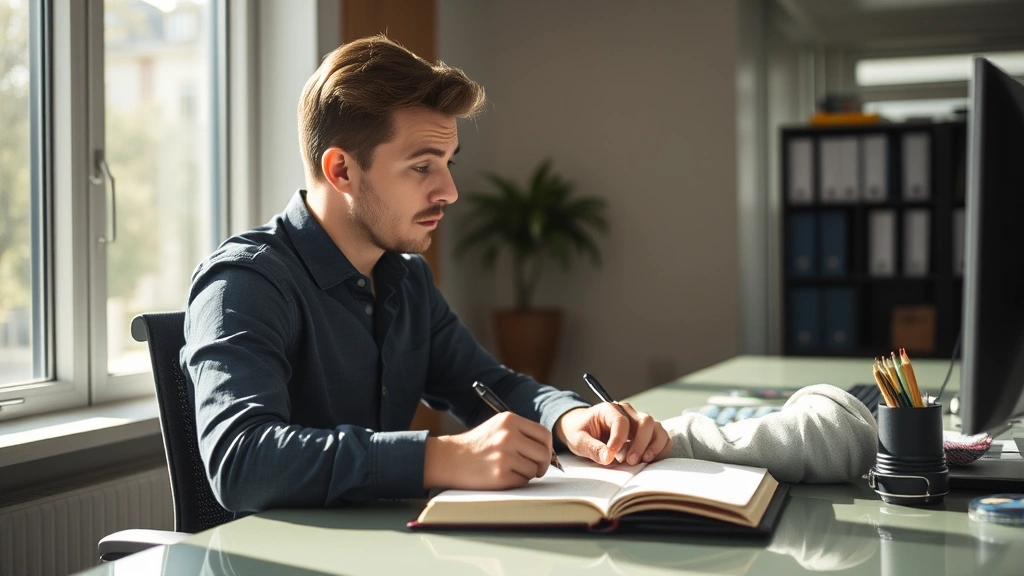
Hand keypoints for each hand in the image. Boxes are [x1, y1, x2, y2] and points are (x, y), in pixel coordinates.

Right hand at [423, 412, 553, 490]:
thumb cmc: (476, 445)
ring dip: (526, 474)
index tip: (542, 454)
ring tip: (509, 469)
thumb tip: (548, 450)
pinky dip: (516, 482)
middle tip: (535, 469)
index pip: (543, 434)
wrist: (450, 459)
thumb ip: (522, 433)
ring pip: (534, 470)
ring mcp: (505, 456)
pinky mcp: (500, 475)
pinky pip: (522, 482)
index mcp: (509, 420)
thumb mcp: (498, 427)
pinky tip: (502, 476)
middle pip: (543, 453)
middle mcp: (508, 436)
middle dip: (542, 464)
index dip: (547, 447)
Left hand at [555, 403, 671, 465]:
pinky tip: (650, 460)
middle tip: (630, 461)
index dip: (619, 440)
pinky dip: (661, 449)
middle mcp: (627, 412)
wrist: (582, 428)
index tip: (611, 456)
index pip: (621, 421)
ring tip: (643, 461)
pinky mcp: (646, 433)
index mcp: (609, 409)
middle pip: (645, 422)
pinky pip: (662, 437)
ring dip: (654, 446)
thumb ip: (591, 447)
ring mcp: (638, 421)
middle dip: (640, 443)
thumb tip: (607, 458)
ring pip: (657, 428)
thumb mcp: (578, 439)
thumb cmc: (579, 431)